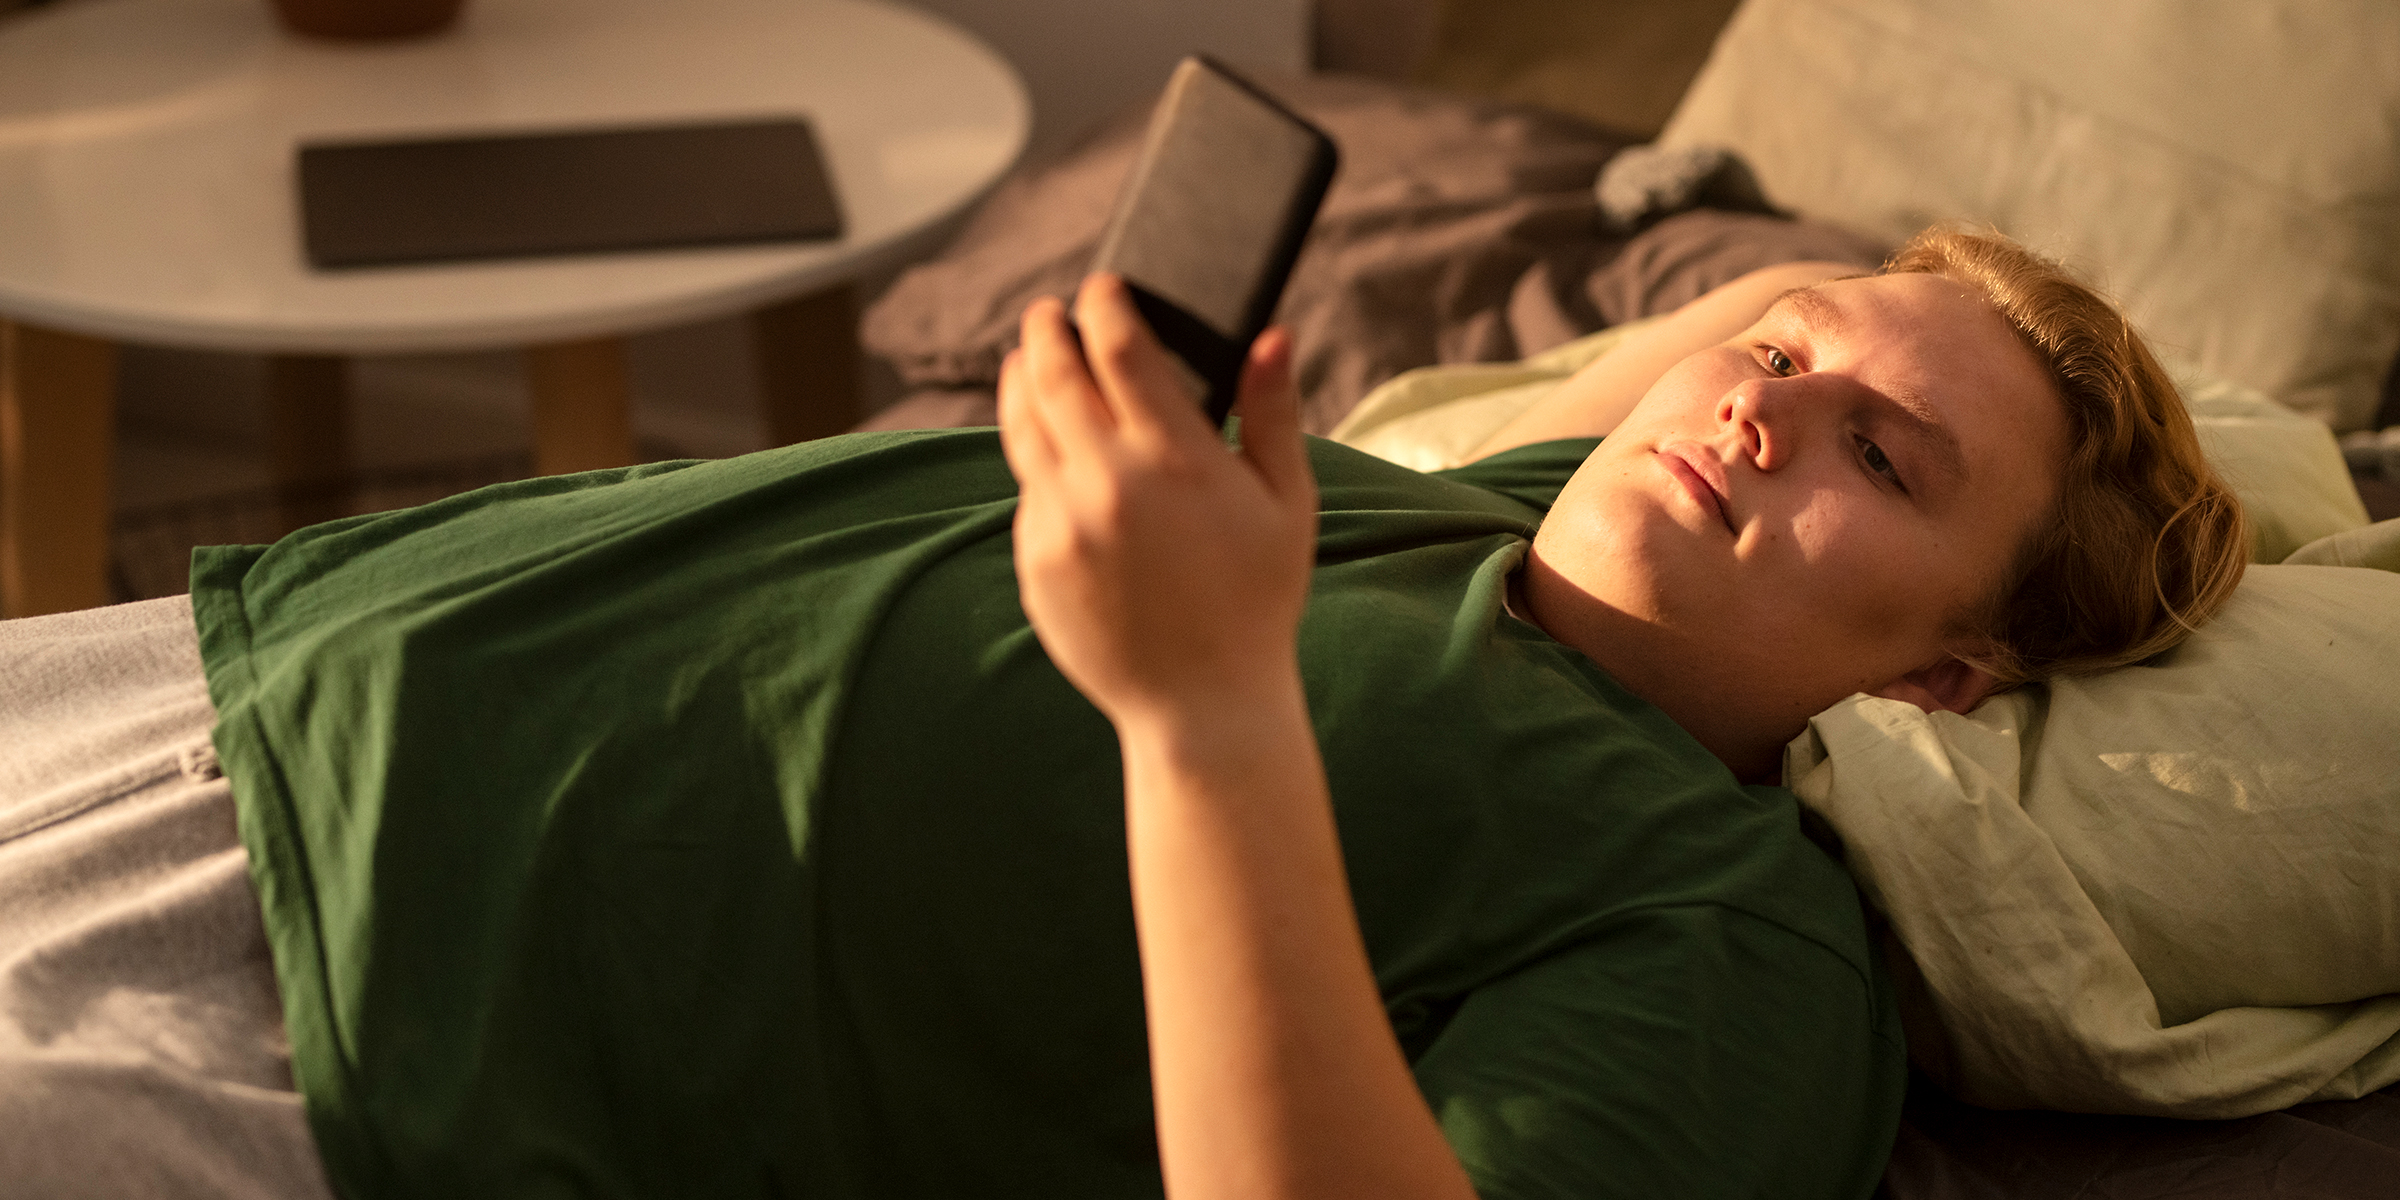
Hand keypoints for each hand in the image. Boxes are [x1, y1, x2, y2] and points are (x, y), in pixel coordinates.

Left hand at [997, 274, 1317, 729]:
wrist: (1202, 703)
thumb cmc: (1257, 599)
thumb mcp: (1285, 503)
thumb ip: (1272, 413)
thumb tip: (1271, 334)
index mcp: (1174, 460)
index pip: (1119, 348)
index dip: (1105, 305)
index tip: (1104, 287)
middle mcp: (1106, 484)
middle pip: (1053, 375)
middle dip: (1048, 331)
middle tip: (1050, 312)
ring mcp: (1061, 523)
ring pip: (1022, 428)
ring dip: (1021, 381)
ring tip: (1027, 360)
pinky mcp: (1035, 560)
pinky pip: (1027, 490)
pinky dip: (1036, 458)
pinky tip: (1051, 449)